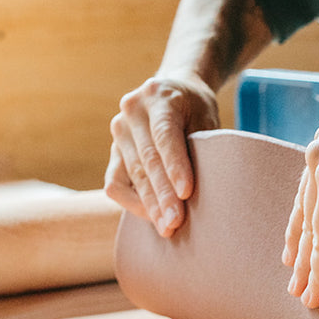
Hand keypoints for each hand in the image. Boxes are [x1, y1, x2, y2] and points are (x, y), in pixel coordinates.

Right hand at [105, 74, 219, 235]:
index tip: (186, 193)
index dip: (175, 166)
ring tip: (166, 227)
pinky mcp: (113, 151)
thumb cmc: (195, 108)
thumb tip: (200, 189)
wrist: (172, 91)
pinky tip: (151, 216)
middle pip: (147, 159)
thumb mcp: (206, 116)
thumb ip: (201, 144)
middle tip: (175, 223)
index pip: (164, 135)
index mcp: (158, 96)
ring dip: (149, 205)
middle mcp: (132, 110)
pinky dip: (132, 203)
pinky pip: (115, 183)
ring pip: (132, 174)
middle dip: (162, 195)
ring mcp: (118, 130)